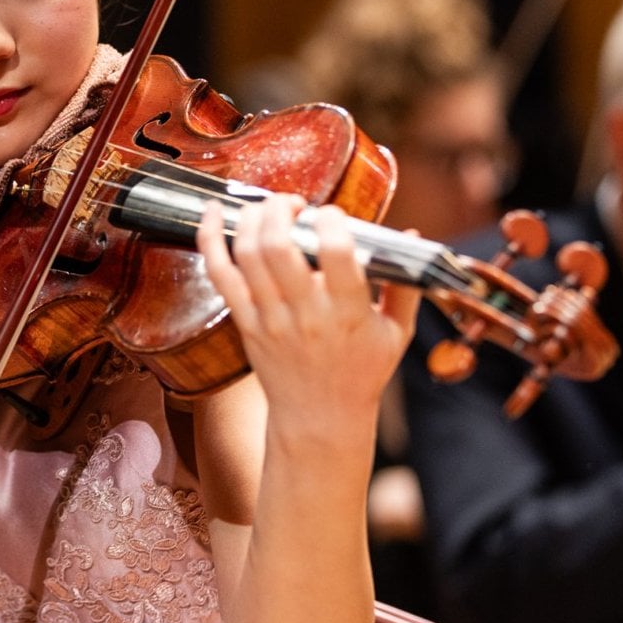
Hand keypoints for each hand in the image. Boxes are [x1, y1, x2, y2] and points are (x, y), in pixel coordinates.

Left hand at [196, 195, 419, 431]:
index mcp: (348, 313)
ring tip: (265, 208)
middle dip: (281, 210)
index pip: (337, 254)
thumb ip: (404, 285)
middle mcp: (305, 314)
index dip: (332, 221)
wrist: (320, 418)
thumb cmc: (361, 373)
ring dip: (251, 219)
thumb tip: (411, 235)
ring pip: (248, 256)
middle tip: (291, 204)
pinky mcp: (245, 324)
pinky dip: (210, 240)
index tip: (332, 214)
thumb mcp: (395, 333)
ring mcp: (271, 319)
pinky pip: (221, 275)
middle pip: (280, 248)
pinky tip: (213, 214)